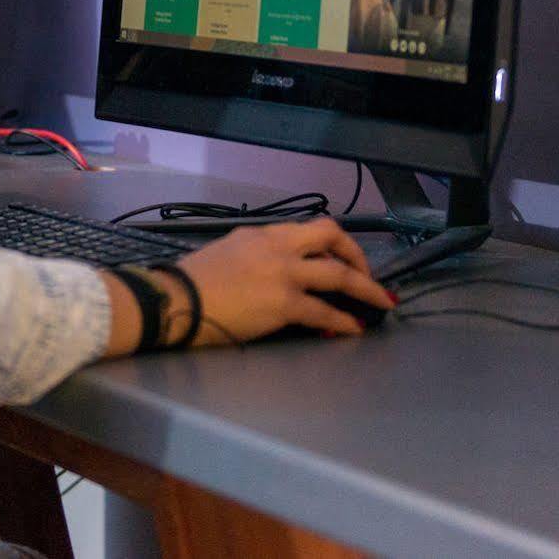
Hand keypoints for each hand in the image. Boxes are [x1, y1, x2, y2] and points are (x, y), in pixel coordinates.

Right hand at [167, 219, 394, 344]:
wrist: (176, 301)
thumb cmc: (192, 282)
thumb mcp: (227, 253)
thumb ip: (254, 255)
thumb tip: (273, 272)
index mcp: (261, 233)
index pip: (307, 230)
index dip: (332, 245)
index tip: (342, 258)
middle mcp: (277, 246)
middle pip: (331, 236)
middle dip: (357, 255)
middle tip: (369, 275)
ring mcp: (283, 273)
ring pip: (338, 274)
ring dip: (366, 288)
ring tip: (381, 301)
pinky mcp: (284, 303)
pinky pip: (325, 311)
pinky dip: (344, 321)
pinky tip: (354, 329)